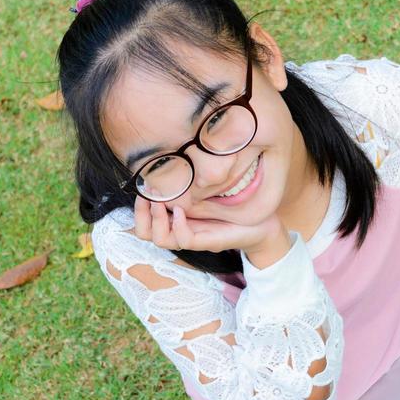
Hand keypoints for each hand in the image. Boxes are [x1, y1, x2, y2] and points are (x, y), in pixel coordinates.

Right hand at [132, 195, 285, 255]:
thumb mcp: (208, 188)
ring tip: (162, 202)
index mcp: (177, 219)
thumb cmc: (235, 205)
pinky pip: (183, 240)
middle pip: (143, 234)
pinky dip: (178, 226)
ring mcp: (192, 237)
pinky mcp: (206, 242)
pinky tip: (183, 211)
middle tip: (148, 196)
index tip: (143, 187)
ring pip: (159, 239)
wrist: (262, 224)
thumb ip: (191, 180)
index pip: (143, 221)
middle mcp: (180, 231)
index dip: (138, 207)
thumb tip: (176, 157)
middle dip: (140, 215)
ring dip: (156, 220)